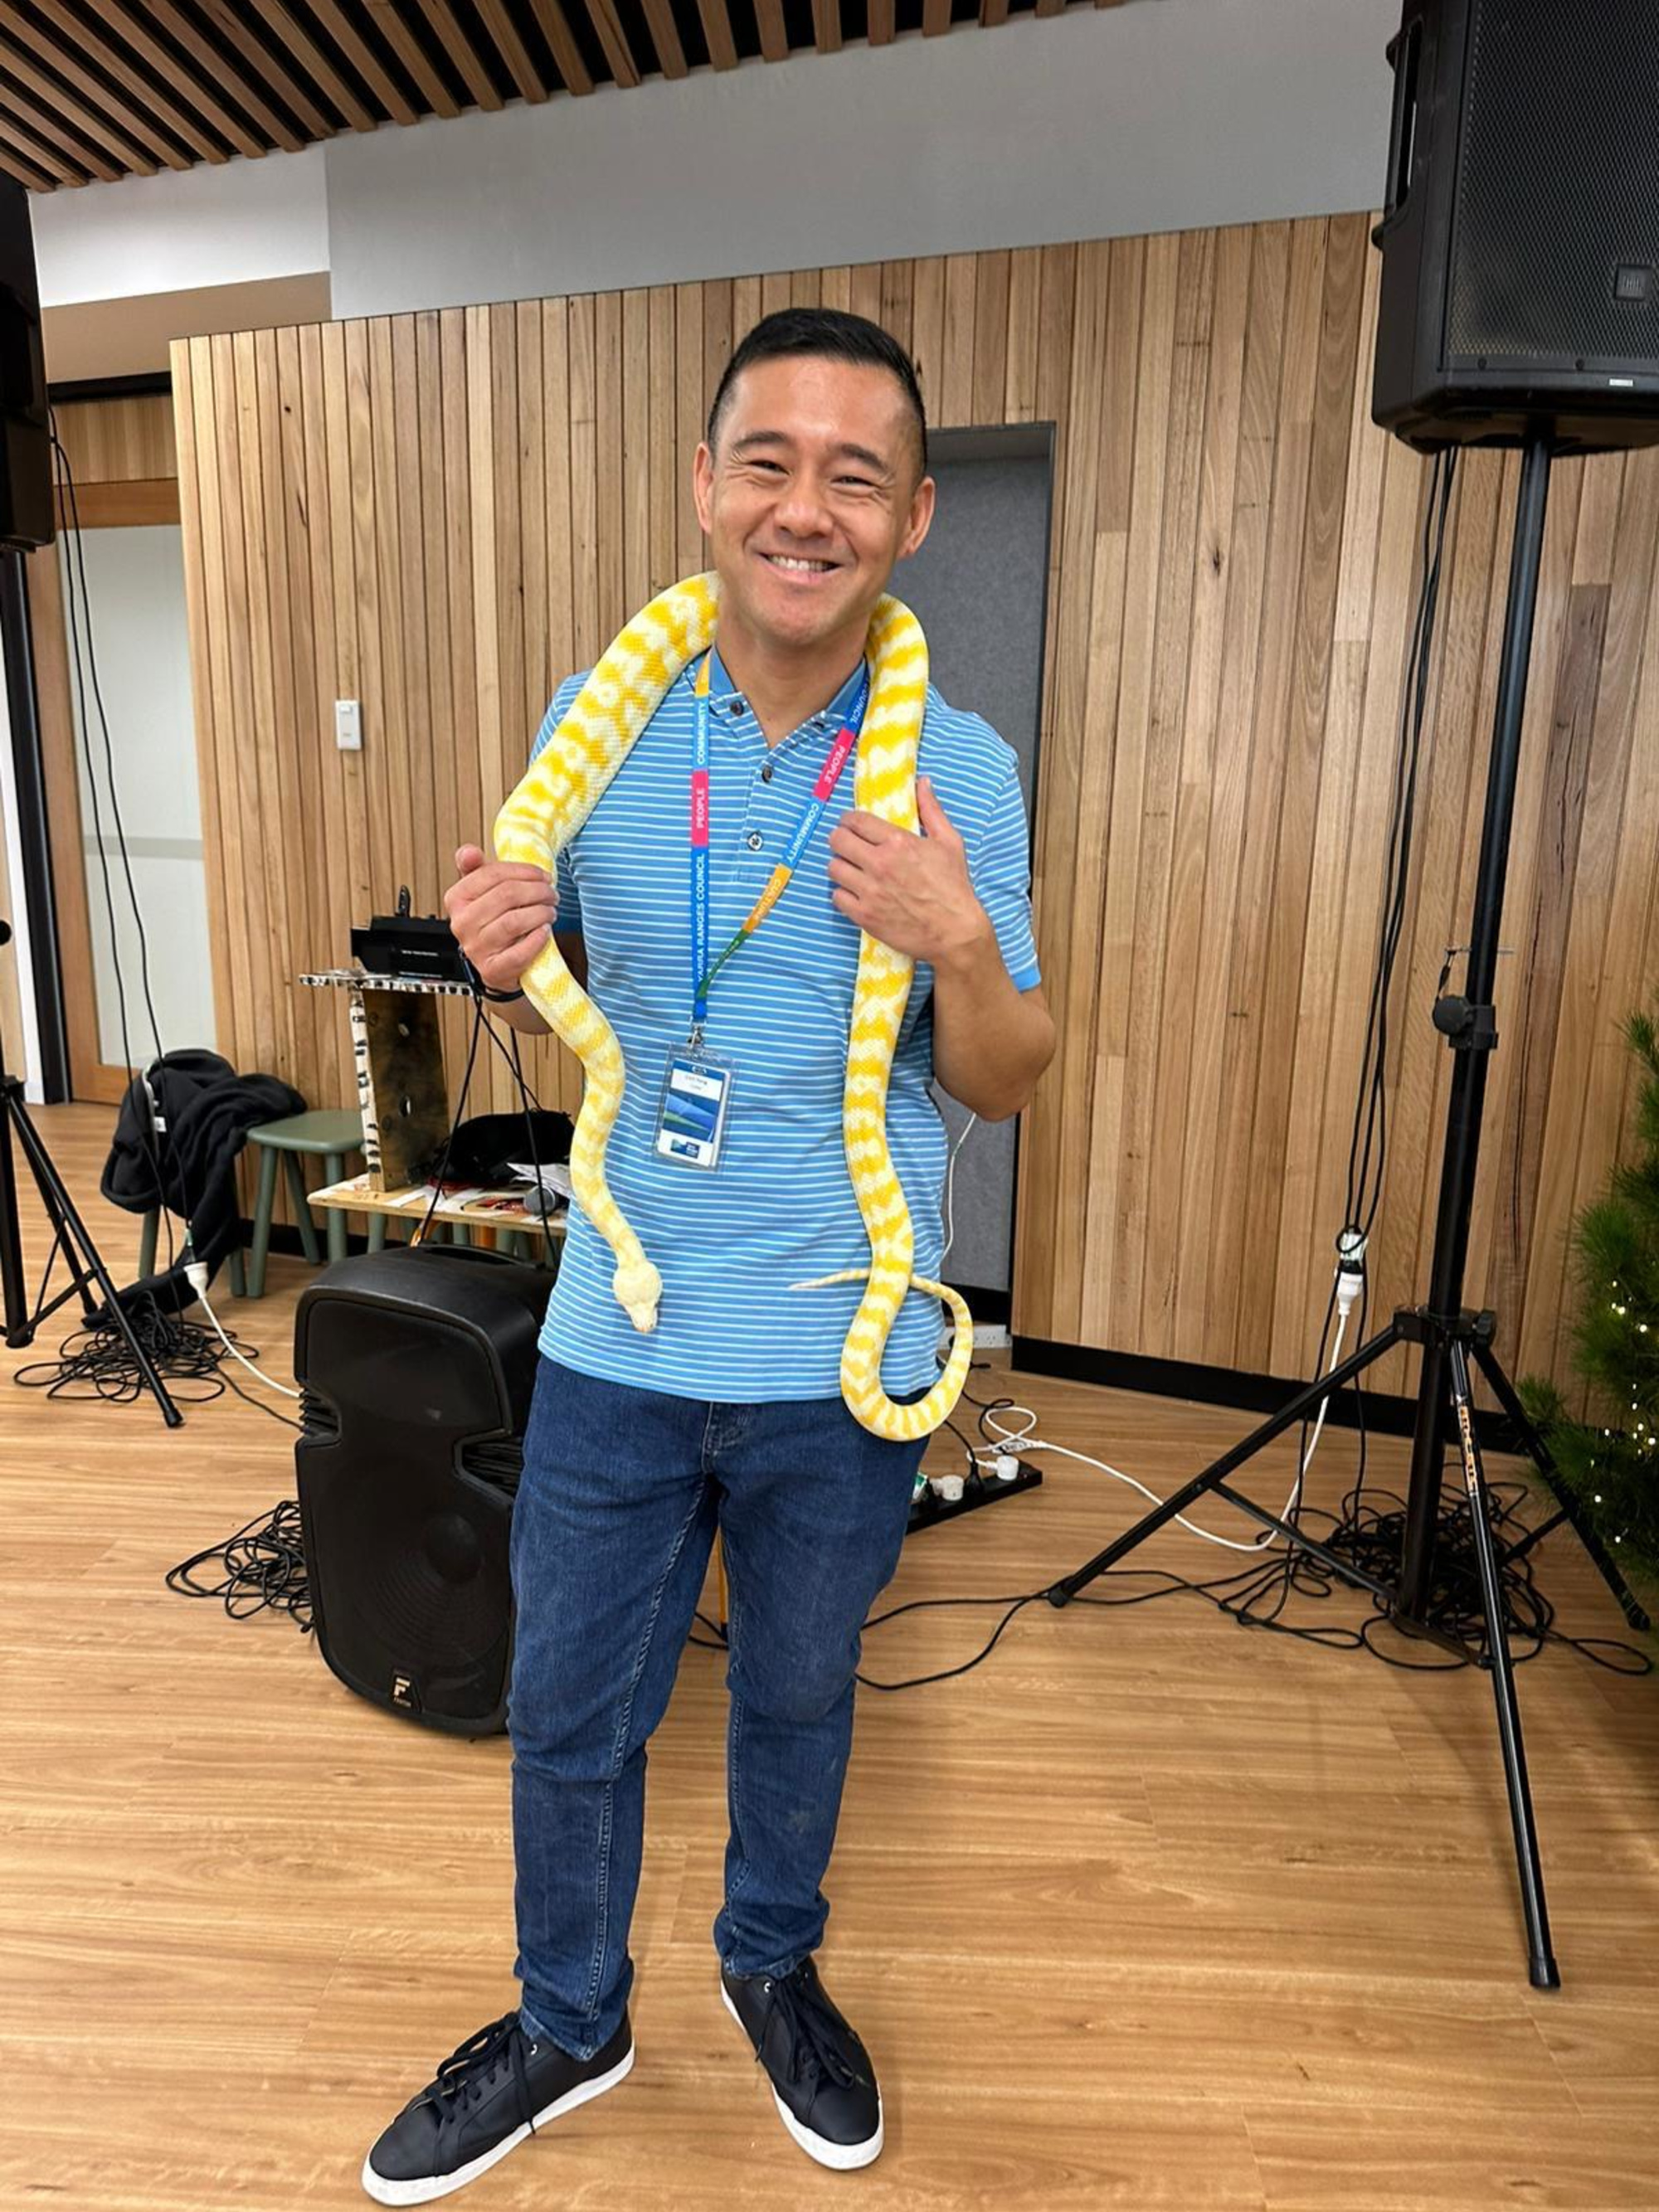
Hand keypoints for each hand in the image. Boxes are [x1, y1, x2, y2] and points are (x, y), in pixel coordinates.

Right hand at [442, 844, 556, 991]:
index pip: (492, 874)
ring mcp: (476, 948)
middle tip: (551, 893)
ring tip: (550, 911)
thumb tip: (469, 851)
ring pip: (514, 922)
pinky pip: (519, 952)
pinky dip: (537, 940)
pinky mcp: (492, 970)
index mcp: (457, 899)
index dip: (524, 871)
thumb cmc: (493, 923)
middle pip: (507, 895)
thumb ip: (477, 869)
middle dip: (537, 891)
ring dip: (540, 913)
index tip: (542, 875)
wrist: (495, 964)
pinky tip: (545, 931)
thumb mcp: (483, 893)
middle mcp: (462, 923)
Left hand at [826, 777, 991, 967]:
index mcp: (897, 842)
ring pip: (834, 868)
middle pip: (837, 840)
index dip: (848, 819)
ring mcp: (869, 891)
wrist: (955, 932)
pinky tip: (856, 892)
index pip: (856, 821)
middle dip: (840, 838)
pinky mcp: (864, 915)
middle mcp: (879, 864)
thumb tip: (923, 783)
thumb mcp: (949, 842)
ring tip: (852, 869)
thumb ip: (931, 810)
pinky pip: (837, 896)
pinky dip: (844, 893)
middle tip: (847, 844)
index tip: (850, 824)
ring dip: (841, 866)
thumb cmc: (954, 886)